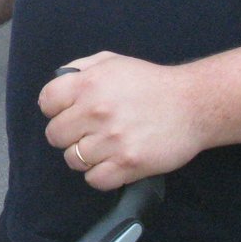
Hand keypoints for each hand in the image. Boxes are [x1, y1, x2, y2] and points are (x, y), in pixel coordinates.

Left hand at [38, 52, 206, 189]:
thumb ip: (79, 70)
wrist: (194, 104)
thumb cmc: (151, 83)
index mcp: (88, 84)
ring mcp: (112, 139)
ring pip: (72, 159)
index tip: (69, 111)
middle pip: (55, 135)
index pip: (46, 102)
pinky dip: (101, 174)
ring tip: (105, 146)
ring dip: (85, 156)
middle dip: (69, 134)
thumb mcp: (112, 62)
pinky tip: (113, 161)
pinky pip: (94, 179)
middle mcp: (96, 111)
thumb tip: (58, 83)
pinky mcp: (128, 163)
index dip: (55, 108)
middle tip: (89, 131)